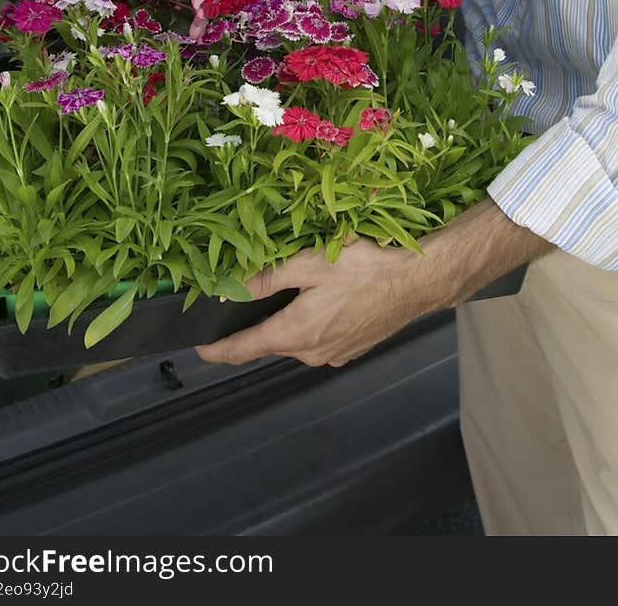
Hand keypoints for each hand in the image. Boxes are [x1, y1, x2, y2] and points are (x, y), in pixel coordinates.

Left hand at [194, 236, 433, 368]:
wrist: (418, 281)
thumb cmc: (365, 267)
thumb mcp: (311, 263)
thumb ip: (268, 278)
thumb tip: (228, 289)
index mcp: (294, 333)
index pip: (243, 350)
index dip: (217, 349)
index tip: (199, 346)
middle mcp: (310, 353)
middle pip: (270, 342)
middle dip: (255, 325)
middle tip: (245, 297)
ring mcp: (333, 354)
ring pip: (296, 339)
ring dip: (287, 321)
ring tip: (290, 291)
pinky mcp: (351, 348)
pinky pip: (319, 338)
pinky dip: (311, 323)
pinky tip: (323, 298)